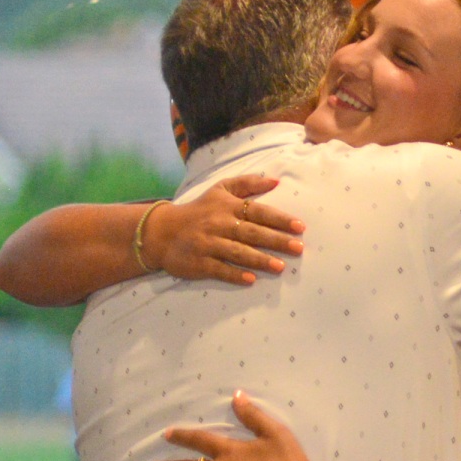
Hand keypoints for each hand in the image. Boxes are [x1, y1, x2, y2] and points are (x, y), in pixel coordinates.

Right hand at [146, 176, 304, 285]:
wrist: (161, 231)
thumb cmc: (198, 210)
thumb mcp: (220, 189)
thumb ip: (248, 183)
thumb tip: (277, 181)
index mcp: (226, 206)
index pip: (257, 211)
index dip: (279, 218)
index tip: (299, 226)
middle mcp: (218, 224)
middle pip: (251, 233)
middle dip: (276, 241)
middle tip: (298, 248)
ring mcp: (208, 244)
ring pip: (238, 252)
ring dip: (260, 259)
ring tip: (281, 267)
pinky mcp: (199, 263)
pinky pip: (219, 269)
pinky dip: (235, 274)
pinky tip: (251, 279)